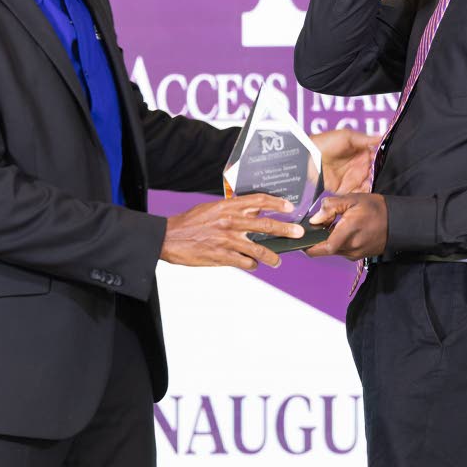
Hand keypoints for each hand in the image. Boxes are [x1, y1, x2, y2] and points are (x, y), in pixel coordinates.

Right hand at [162, 193, 301, 269]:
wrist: (168, 237)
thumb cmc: (190, 223)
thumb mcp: (212, 209)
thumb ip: (231, 210)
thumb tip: (253, 213)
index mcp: (228, 206)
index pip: (258, 200)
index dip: (276, 203)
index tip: (289, 207)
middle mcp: (230, 221)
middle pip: (265, 225)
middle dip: (285, 229)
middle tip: (298, 233)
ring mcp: (227, 240)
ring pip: (259, 250)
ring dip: (272, 257)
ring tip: (278, 261)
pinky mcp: (221, 256)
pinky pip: (245, 262)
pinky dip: (251, 265)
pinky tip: (252, 265)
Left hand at [304, 194, 388, 260]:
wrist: (398, 221)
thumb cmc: (376, 208)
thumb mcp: (352, 200)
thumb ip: (330, 207)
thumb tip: (314, 219)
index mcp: (348, 232)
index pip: (323, 247)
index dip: (309, 246)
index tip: (302, 239)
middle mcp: (351, 247)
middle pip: (326, 249)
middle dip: (318, 239)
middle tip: (319, 225)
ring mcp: (356, 253)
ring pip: (333, 250)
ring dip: (329, 240)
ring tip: (334, 225)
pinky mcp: (359, 255)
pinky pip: (342, 251)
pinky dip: (338, 242)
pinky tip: (343, 230)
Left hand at [311, 129, 380, 193]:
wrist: (308, 158)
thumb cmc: (325, 142)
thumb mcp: (347, 136)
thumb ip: (365, 139)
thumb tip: (382, 137)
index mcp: (360, 153)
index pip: (376, 160)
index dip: (382, 162)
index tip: (387, 164)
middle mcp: (358, 167)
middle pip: (374, 174)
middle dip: (379, 176)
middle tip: (382, 177)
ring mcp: (352, 179)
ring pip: (368, 185)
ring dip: (372, 186)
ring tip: (375, 185)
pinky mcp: (344, 189)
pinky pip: (357, 194)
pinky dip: (363, 196)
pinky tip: (367, 193)